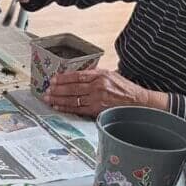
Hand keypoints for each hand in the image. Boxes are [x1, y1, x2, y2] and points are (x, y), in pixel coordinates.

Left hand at [47, 68, 164, 117]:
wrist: (139, 102)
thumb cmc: (125, 89)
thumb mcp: (111, 75)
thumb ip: (95, 75)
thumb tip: (77, 76)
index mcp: (101, 75)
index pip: (77, 75)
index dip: (63, 77)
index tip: (53, 79)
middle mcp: (98, 86)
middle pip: (73, 87)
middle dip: (57, 89)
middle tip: (46, 89)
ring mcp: (98, 99)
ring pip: (73, 98)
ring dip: (58, 98)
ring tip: (48, 98)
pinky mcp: (98, 110)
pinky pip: (78, 109)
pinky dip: (66, 107)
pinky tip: (58, 106)